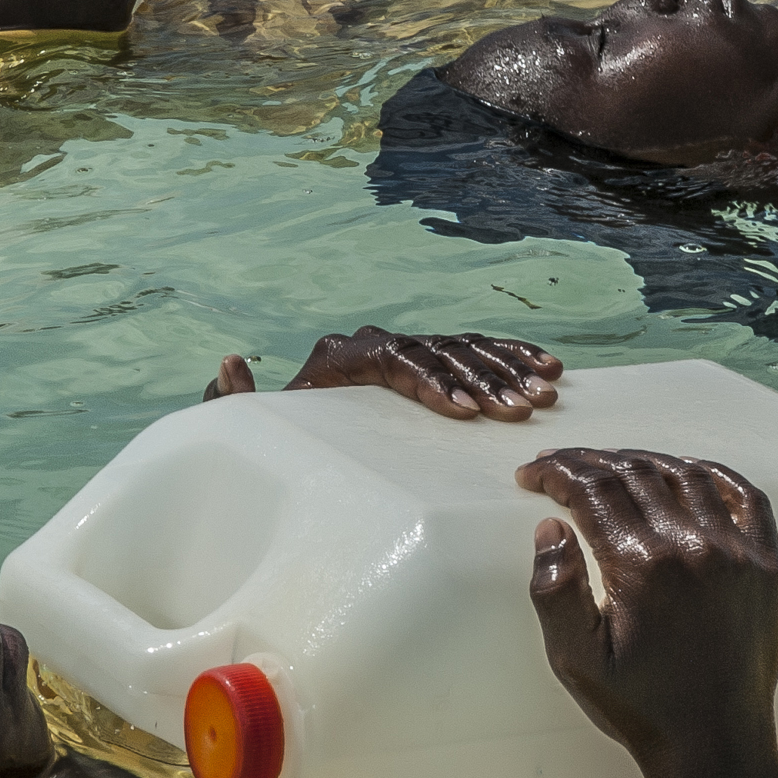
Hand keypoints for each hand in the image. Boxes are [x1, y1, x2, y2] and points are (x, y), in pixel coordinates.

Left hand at [206, 327, 561, 420]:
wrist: (295, 430)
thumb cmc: (278, 435)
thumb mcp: (251, 423)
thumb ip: (231, 400)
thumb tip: (229, 360)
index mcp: (342, 356)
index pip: (395, 360)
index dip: (432, 384)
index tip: (464, 415)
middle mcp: (378, 343)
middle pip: (438, 353)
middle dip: (482, 382)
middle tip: (516, 412)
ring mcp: (408, 348)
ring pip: (465, 349)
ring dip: (506, 370)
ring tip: (540, 398)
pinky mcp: (432, 358)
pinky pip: (478, 349)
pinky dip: (512, 356)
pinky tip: (547, 368)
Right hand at [517, 448, 777, 777]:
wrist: (715, 741)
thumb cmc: (641, 706)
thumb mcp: (576, 660)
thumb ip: (554, 590)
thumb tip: (550, 527)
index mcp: (642, 566)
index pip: (592, 490)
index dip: (556, 473)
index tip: (533, 476)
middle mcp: (694, 546)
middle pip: (634, 473)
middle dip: (589, 462)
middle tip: (562, 468)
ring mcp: (737, 552)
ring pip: (685, 475)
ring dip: (642, 461)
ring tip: (612, 466)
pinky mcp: (766, 564)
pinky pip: (745, 495)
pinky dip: (710, 473)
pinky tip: (686, 471)